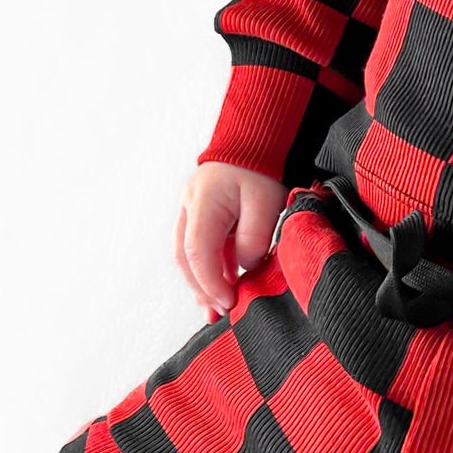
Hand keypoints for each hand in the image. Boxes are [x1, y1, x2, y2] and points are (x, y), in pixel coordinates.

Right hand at [175, 163, 285, 316]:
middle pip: (186, 257)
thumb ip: (253, 238)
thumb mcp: (266, 202)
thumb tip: (242, 267)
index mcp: (202, 202)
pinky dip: (210, 268)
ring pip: (190, 254)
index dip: (211, 282)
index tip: (229, 302)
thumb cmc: (262, 166)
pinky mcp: (203, 215)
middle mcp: (189, 207)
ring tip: (217, 309)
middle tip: (219, 314)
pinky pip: (201, 247)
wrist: (257, 139)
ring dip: (202, 282)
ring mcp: (192, 211)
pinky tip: (222, 287)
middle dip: (201, 289)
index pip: (198, 252)